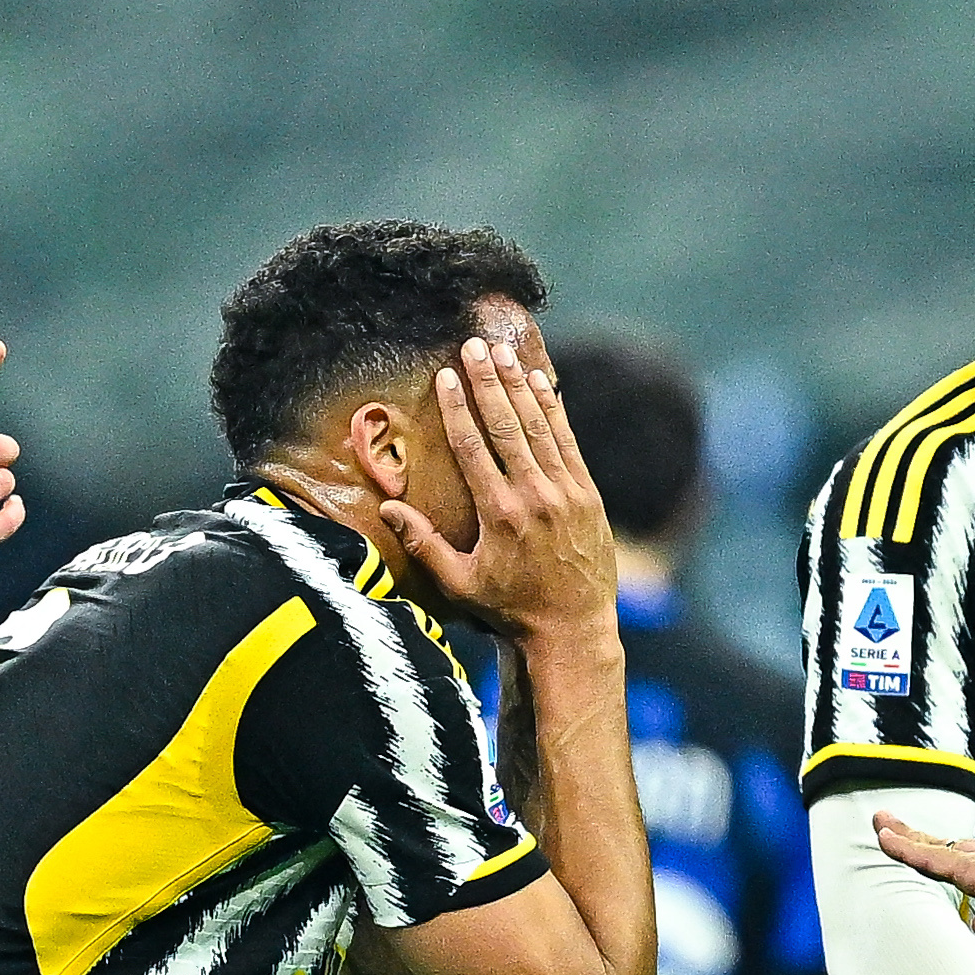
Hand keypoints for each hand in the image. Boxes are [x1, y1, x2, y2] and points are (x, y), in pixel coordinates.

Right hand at [379, 334, 616, 650]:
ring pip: (539, 426)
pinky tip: (541, 383)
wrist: (573, 628)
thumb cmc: (510, 609)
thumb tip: (387, 508)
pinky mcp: (587, 494)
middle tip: (473, 346)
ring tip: (502, 352)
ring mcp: (565, 492)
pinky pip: (568, 441)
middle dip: (488, 382)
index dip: (458, 408)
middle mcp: (534, 496)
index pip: (473, 447)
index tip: (446, 376)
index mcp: (499, 514)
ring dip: (520, 385)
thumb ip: (423, 544)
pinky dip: (554, 410)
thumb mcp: (460, 584)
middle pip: (506, 425)